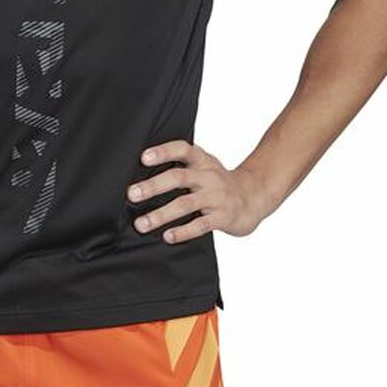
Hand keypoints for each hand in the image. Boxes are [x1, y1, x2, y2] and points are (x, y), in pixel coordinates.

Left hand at [126, 140, 266, 242]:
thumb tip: (142, 172)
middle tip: (132, 194)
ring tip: (142, 224)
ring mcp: (217, 197)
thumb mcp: (204, 166)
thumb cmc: (219, 182)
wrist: (255, 196)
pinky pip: (201, 224)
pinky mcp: (223, 217)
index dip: (163, 151)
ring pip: (186, 204)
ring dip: (161, 214)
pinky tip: (168, 236)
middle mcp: (208, 176)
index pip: (182, 149)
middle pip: (179, 177)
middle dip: (153, 186)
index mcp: (202, 160)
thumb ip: (181, 167)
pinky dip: (183, 231)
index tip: (143, 157)